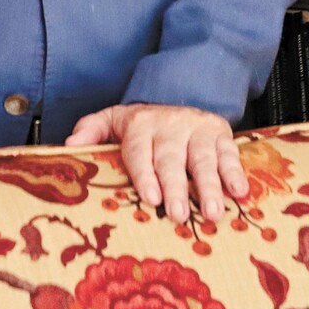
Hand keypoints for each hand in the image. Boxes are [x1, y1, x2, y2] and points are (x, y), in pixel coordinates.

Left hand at [64, 104, 248, 222]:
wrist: (178, 94)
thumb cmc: (142, 125)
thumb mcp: (112, 120)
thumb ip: (90, 131)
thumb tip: (68, 147)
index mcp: (140, 125)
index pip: (140, 151)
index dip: (145, 174)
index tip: (150, 197)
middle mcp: (170, 124)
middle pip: (173, 159)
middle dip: (176, 187)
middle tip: (178, 214)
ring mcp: (197, 127)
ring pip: (204, 158)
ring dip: (209, 186)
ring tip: (211, 212)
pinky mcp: (220, 132)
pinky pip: (230, 153)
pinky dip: (235, 173)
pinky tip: (239, 192)